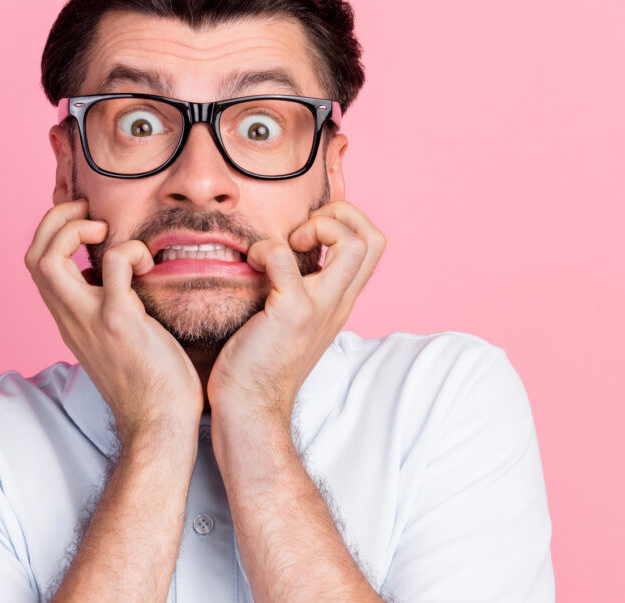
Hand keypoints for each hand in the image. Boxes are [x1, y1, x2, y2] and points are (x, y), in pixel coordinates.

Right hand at [25, 200, 203, 443]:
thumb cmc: (147, 381)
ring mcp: (91, 318)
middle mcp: (71, 317)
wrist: (158, 422)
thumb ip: (101, 308)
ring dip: (75, 230)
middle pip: (33, 257)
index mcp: (69, 319)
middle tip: (91, 216)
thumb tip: (106, 276)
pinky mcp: (120, 320)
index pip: (36, 265)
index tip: (86, 223)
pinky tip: (148, 263)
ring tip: (107, 232)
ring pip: (50, 260)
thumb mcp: (112, 337)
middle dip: (56, 221)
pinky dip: (129, 250)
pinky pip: (114, 265)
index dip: (53, 232)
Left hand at [207, 200, 385, 427]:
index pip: (372, 246)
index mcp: (340, 301)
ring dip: (318, 226)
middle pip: (374, 239)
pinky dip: (267, 249)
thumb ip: (296, 289)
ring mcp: (320, 307)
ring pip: (354, 242)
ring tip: (289, 244)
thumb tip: (279, 253)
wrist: (249, 409)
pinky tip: (252, 264)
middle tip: (302, 233)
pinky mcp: (292, 313)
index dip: (344, 221)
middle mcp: (339, 302)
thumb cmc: (257, 364)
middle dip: (340, 214)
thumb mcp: (290, 319)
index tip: (306, 234)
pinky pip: (286, 256)